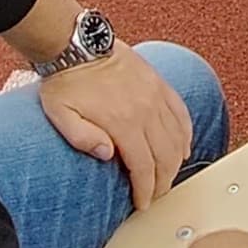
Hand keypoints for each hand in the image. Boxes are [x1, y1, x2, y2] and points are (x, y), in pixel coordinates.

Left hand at [39, 46, 194, 212]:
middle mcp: (145, 109)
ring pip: (178, 136)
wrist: (77, 45)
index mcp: (123, 121)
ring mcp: (155, 95)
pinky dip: (186, 132)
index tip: (143, 203)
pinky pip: (181, 112)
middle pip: (166, 156)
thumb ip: (83, 138)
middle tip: (156, 195)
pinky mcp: (159, 83)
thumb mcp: (61, 115)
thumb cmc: (66, 81)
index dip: (146, 190)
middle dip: (163, 181)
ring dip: (177, 161)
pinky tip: (184, 145)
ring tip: (169, 176)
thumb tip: (108, 155)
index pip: (144, 166)